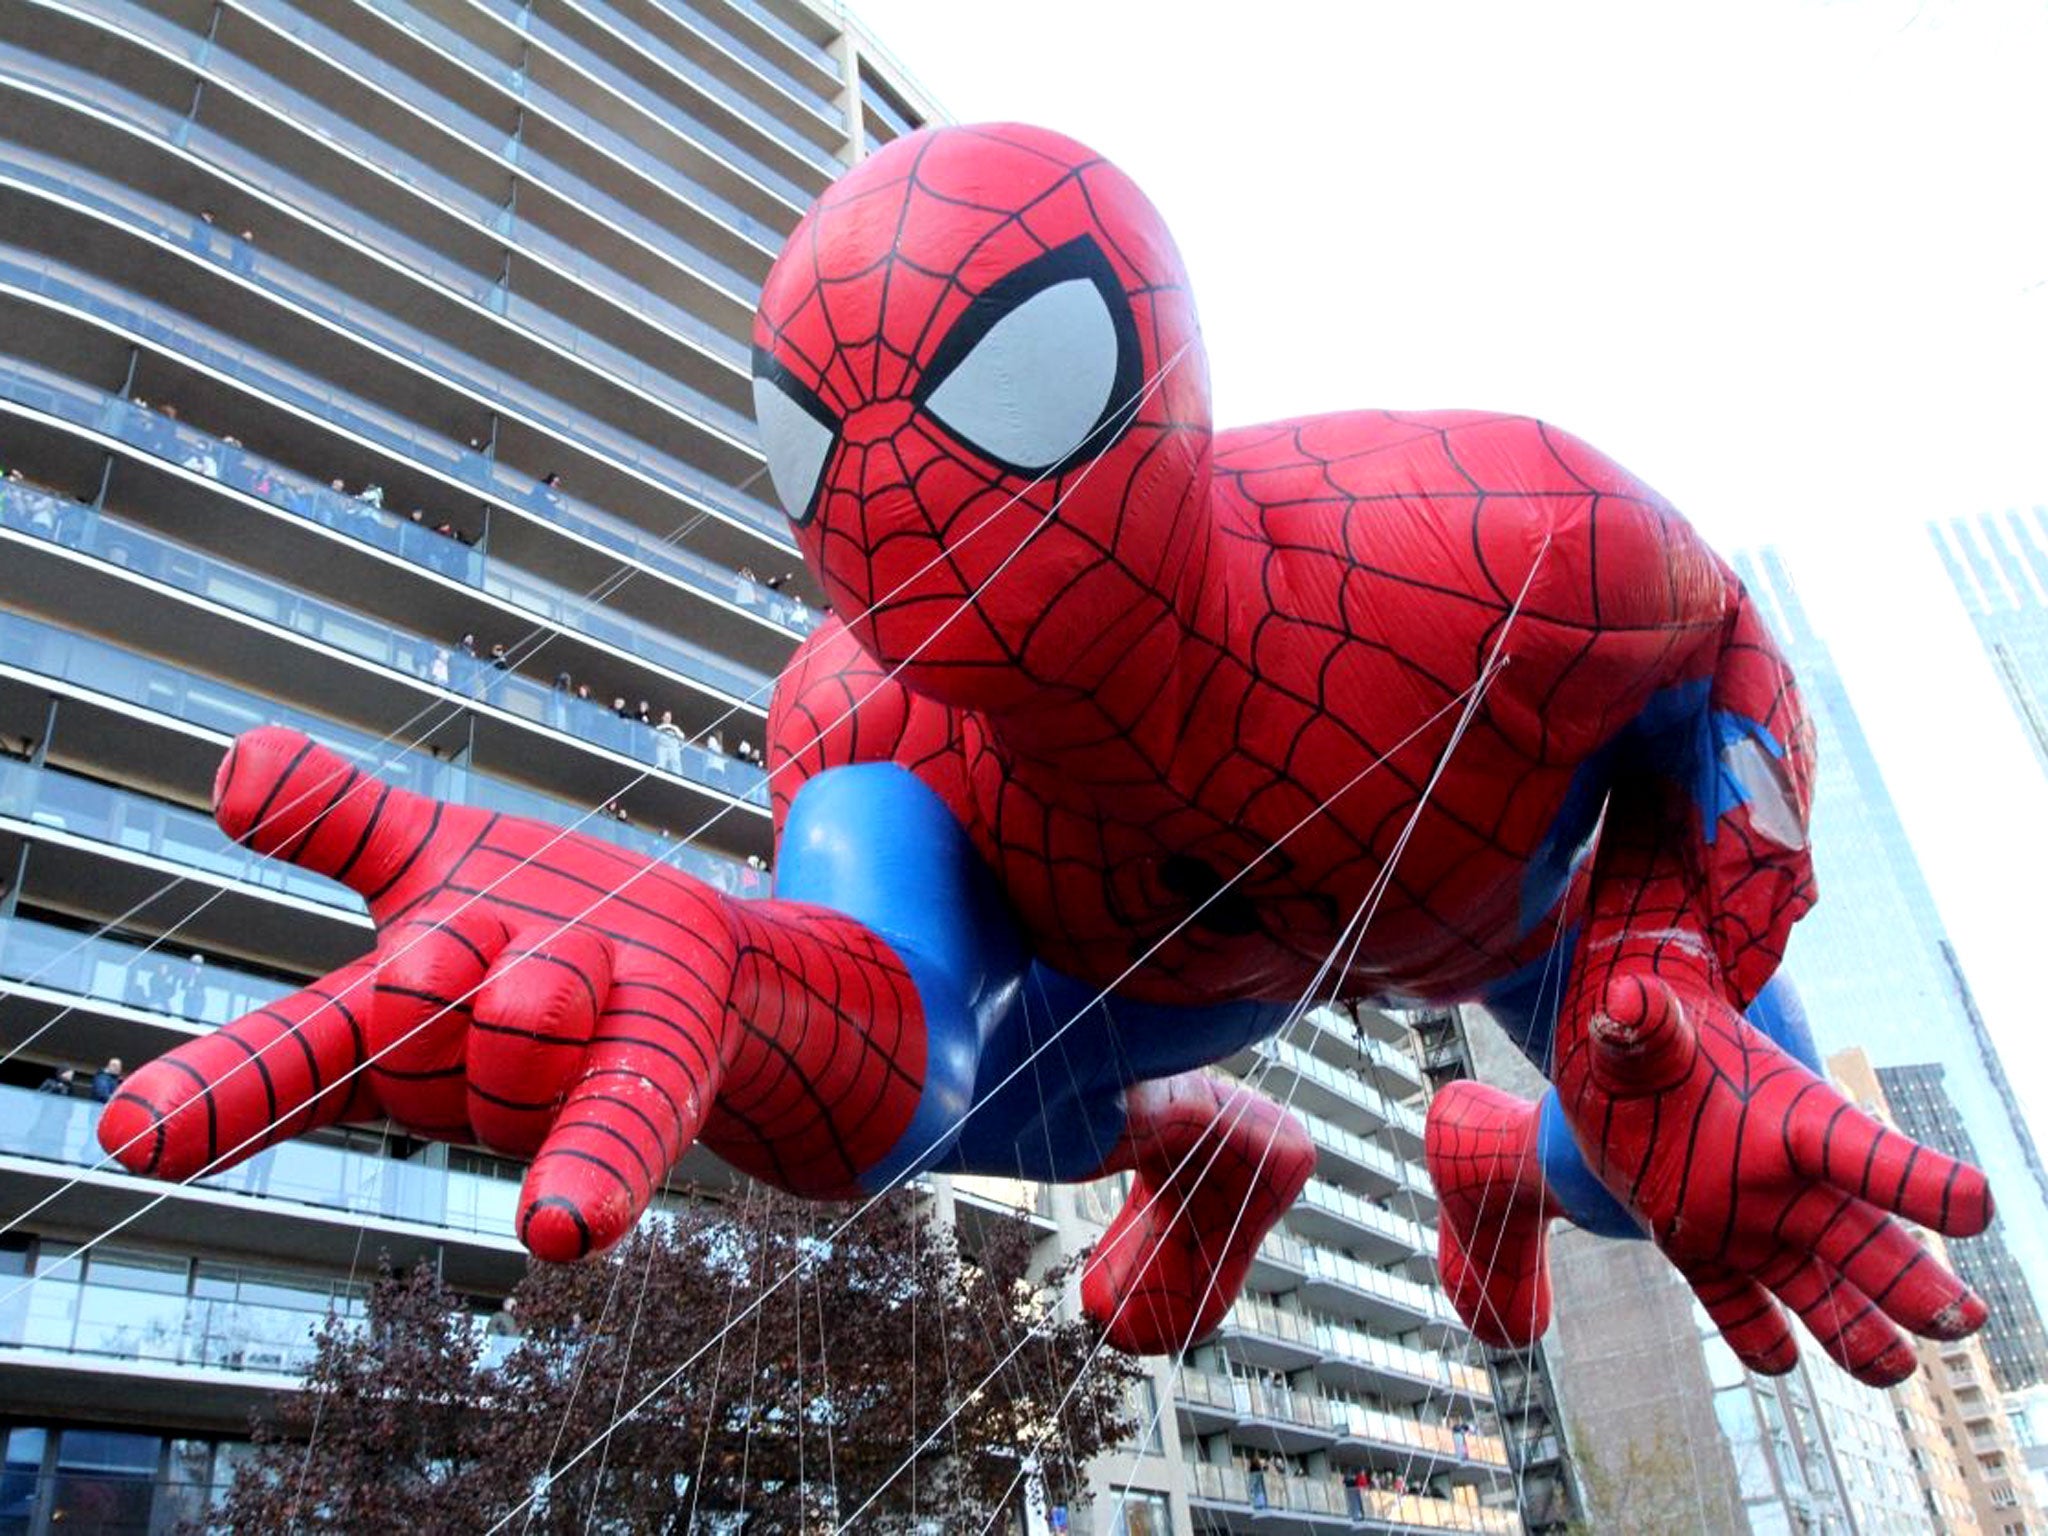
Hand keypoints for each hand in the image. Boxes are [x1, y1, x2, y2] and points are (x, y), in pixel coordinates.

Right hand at [101, 727, 735, 1259]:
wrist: (703, 962)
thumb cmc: (538, 917)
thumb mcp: (430, 854)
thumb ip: (336, 817)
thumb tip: (237, 763)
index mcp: (389, 1017)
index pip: (285, 1059)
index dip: (211, 1097)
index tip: (128, 1137)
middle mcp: (462, 1073)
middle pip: (417, 1007)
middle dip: (441, 967)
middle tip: (484, 951)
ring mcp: (561, 1088)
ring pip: (518, 1029)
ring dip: (548, 983)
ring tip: (583, 966)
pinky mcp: (651, 1084)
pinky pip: (612, 1129)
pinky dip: (585, 1176)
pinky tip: (558, 1230)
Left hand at [1555, 963, 1991, 1384]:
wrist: (1622, 1067)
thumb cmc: (1649, 1039)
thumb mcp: (1641, 1032)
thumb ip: (1642, 1022)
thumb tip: (1622, 1000)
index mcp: (1789, 1119)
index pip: (1861, 1149)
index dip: (1915, 1178)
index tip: (1975, 1204)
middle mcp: (1781, 1180)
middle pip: (1861, 1238)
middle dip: (1912, 1281)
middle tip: (1966, 1321)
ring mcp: (1745, 1221)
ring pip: (1814, 1286)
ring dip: (1855, 1329)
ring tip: (1897, 1370)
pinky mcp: (1698, 1249)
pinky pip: (1735, 1303)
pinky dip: (1753, 1333)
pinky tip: (1774, 1361)